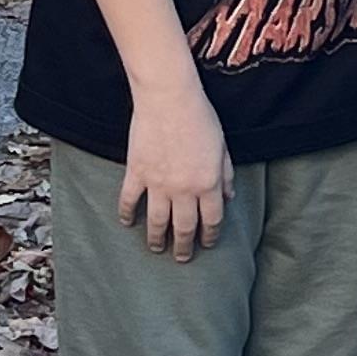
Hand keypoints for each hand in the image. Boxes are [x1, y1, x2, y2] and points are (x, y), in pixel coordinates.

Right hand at [119, 77, 233, 257]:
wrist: (169, 98)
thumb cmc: (200, 118)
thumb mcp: (223, 147)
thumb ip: (226, 175)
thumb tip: (229, 197)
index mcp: (209, 184)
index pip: (212, 220)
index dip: (210, 236)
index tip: (207, 244)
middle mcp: (184, 189)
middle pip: (184, 227)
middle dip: (184, 246)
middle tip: (182, 257)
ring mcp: (158, 183)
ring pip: (157, 221)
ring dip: (156, 238)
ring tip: (156, 248)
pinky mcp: (137, 172)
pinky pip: (129, 200)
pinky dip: (126, 213)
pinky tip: (127, 223)